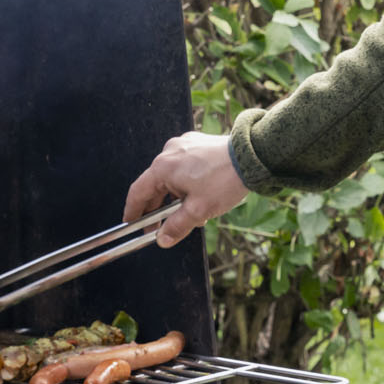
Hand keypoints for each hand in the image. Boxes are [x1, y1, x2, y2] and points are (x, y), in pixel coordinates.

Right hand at [124, 132, 248, 247]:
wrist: (253, 157)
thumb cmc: (224, 181)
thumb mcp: (198, 210)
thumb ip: (176, 226)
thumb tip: (162, 239)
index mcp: (163, 167)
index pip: (138, 192)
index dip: (133, 211)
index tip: (131, 224)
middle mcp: (169, 152)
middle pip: (155, 185)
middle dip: (159, 209)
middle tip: (161, 228)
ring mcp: (184, 145)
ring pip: (172, 177)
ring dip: (177, 198)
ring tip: (191, 216)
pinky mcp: (198, 144)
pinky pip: (185, 167)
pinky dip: (187, 184)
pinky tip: (201, 197)